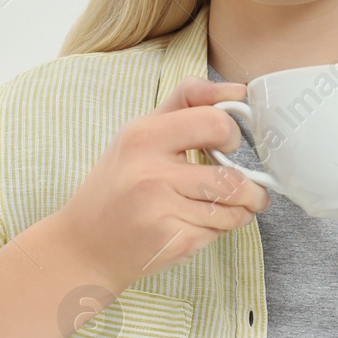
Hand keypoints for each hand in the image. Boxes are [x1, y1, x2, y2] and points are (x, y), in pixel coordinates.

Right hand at [51, 75, 271, 290]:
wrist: (84, 246)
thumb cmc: (117, 186)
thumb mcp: (139, 134)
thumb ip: (187, 103)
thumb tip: (238, 91)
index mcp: (143, 136)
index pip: (213, 122)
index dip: (231, 133)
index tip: (228, 145)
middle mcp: (150, 172)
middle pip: (232, 176)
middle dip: (252, 186)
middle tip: (249, 187)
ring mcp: (161, 210)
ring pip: (232, 209)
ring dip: (242, 211)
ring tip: (233, 208)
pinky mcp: (172, 242)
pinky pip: (218, 232)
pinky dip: (220, 231)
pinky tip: (201, 226)